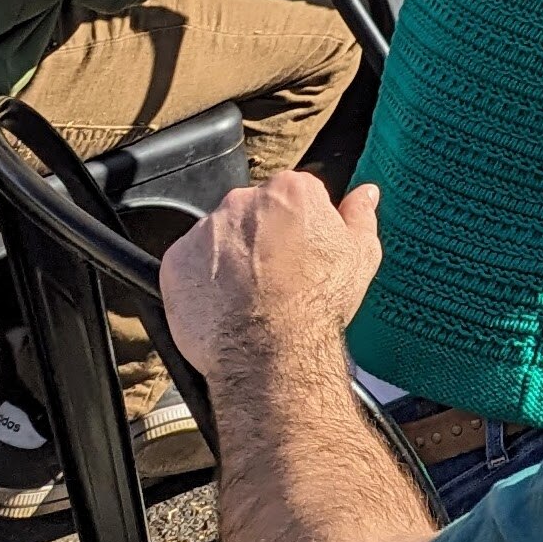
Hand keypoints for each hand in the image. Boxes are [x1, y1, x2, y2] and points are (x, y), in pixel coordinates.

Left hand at [160, 173, 382, 381]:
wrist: (273, 352)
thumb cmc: (319, 303)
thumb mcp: (360, 256)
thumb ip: (360, 215)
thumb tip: (365, 193)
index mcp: (290, 190)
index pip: (292, 196)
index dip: (298, 227)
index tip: (299, 253)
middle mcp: (244, 200)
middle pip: (252, 212)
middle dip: (260, 236)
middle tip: (273, 277)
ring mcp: (206, 230)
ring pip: (219, 237)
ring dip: (228, 257)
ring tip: (246, 296)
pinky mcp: (176, 262)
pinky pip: (187, 264)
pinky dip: (200, 280)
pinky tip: (222, 304)